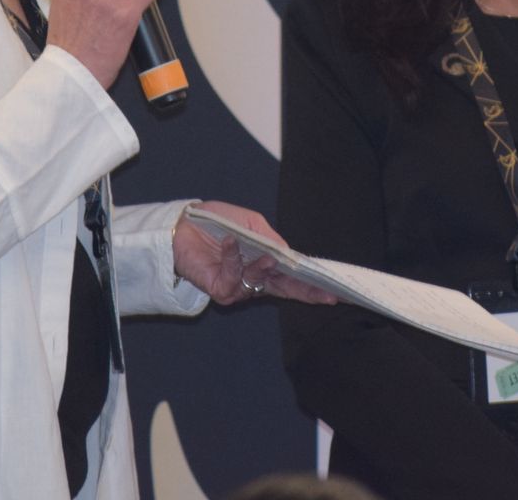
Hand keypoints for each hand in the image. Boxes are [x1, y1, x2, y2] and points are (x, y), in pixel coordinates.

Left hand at [172, 201, 337, 305]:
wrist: (183, 224)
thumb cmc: (217, 222)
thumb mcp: (251, 223)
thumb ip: (271, 239)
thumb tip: (289, 255)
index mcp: (265, 265)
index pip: (293, 279)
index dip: (312, 285)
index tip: (334, 290)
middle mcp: (255, 280)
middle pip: (285, 290)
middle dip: (306, 292)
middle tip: (327, 295)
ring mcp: (238, 287)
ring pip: (260, 283)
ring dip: (264, 268)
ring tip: (268, 256)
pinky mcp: (220, 289)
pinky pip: (233, 277)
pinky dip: (233, 257)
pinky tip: (230, 241)